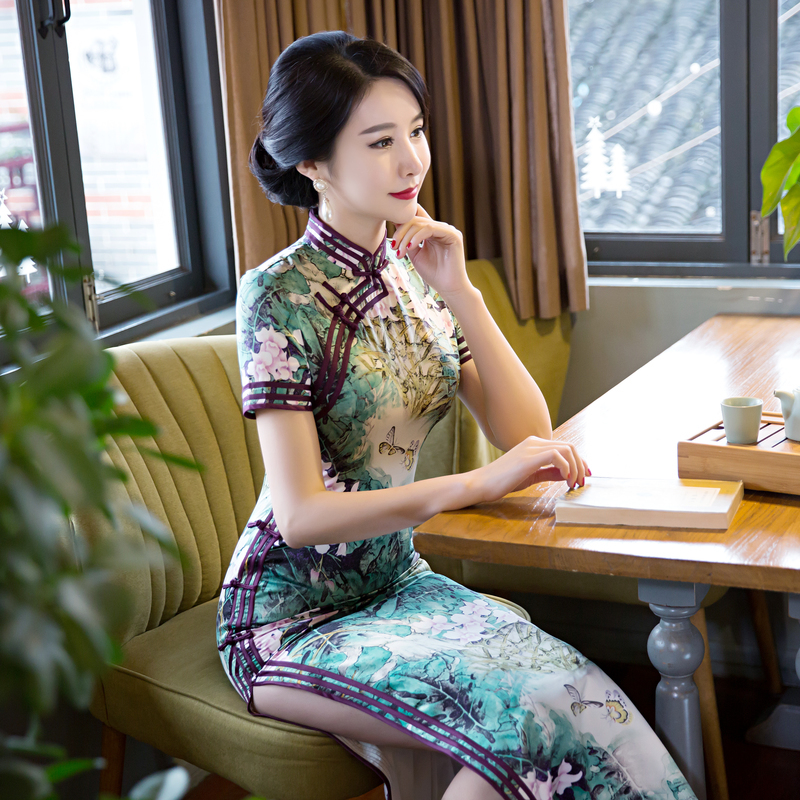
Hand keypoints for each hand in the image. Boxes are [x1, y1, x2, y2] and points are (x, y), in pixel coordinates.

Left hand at [391, 205, 469, 296]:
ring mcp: (447, 230)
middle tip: (394, 247)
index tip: (392, 239)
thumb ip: (407, 239)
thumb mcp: (414, 254)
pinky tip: (411, 247)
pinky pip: (431, 228)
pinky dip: (418, 236)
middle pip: (416, 219)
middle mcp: (440, 228)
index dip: (401, 222)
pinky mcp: (453, 235)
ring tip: (401, 252)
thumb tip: (395, 222)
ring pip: (421, 224)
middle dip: (401, 232)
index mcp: (432, 231)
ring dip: (407, 237)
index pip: (416, 216)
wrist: (448, 288)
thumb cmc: (433, 273)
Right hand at [468, 436, 589, 504]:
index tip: (582, 477)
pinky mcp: (528, 458)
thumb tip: (566, 474)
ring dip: (575, 468)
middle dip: (581, 465)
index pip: (564, 447)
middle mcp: (533, 442)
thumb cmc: (502, 481)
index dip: (579, 462)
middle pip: (570, 446)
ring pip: (566, 449)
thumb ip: (548, 473)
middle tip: (581, 483)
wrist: (480, 484)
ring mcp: (530, 448)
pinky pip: (557, 455)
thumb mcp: (530, 476)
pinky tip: (564, 479)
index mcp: (533, 445)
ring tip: (573, 484)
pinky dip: (566, 467)